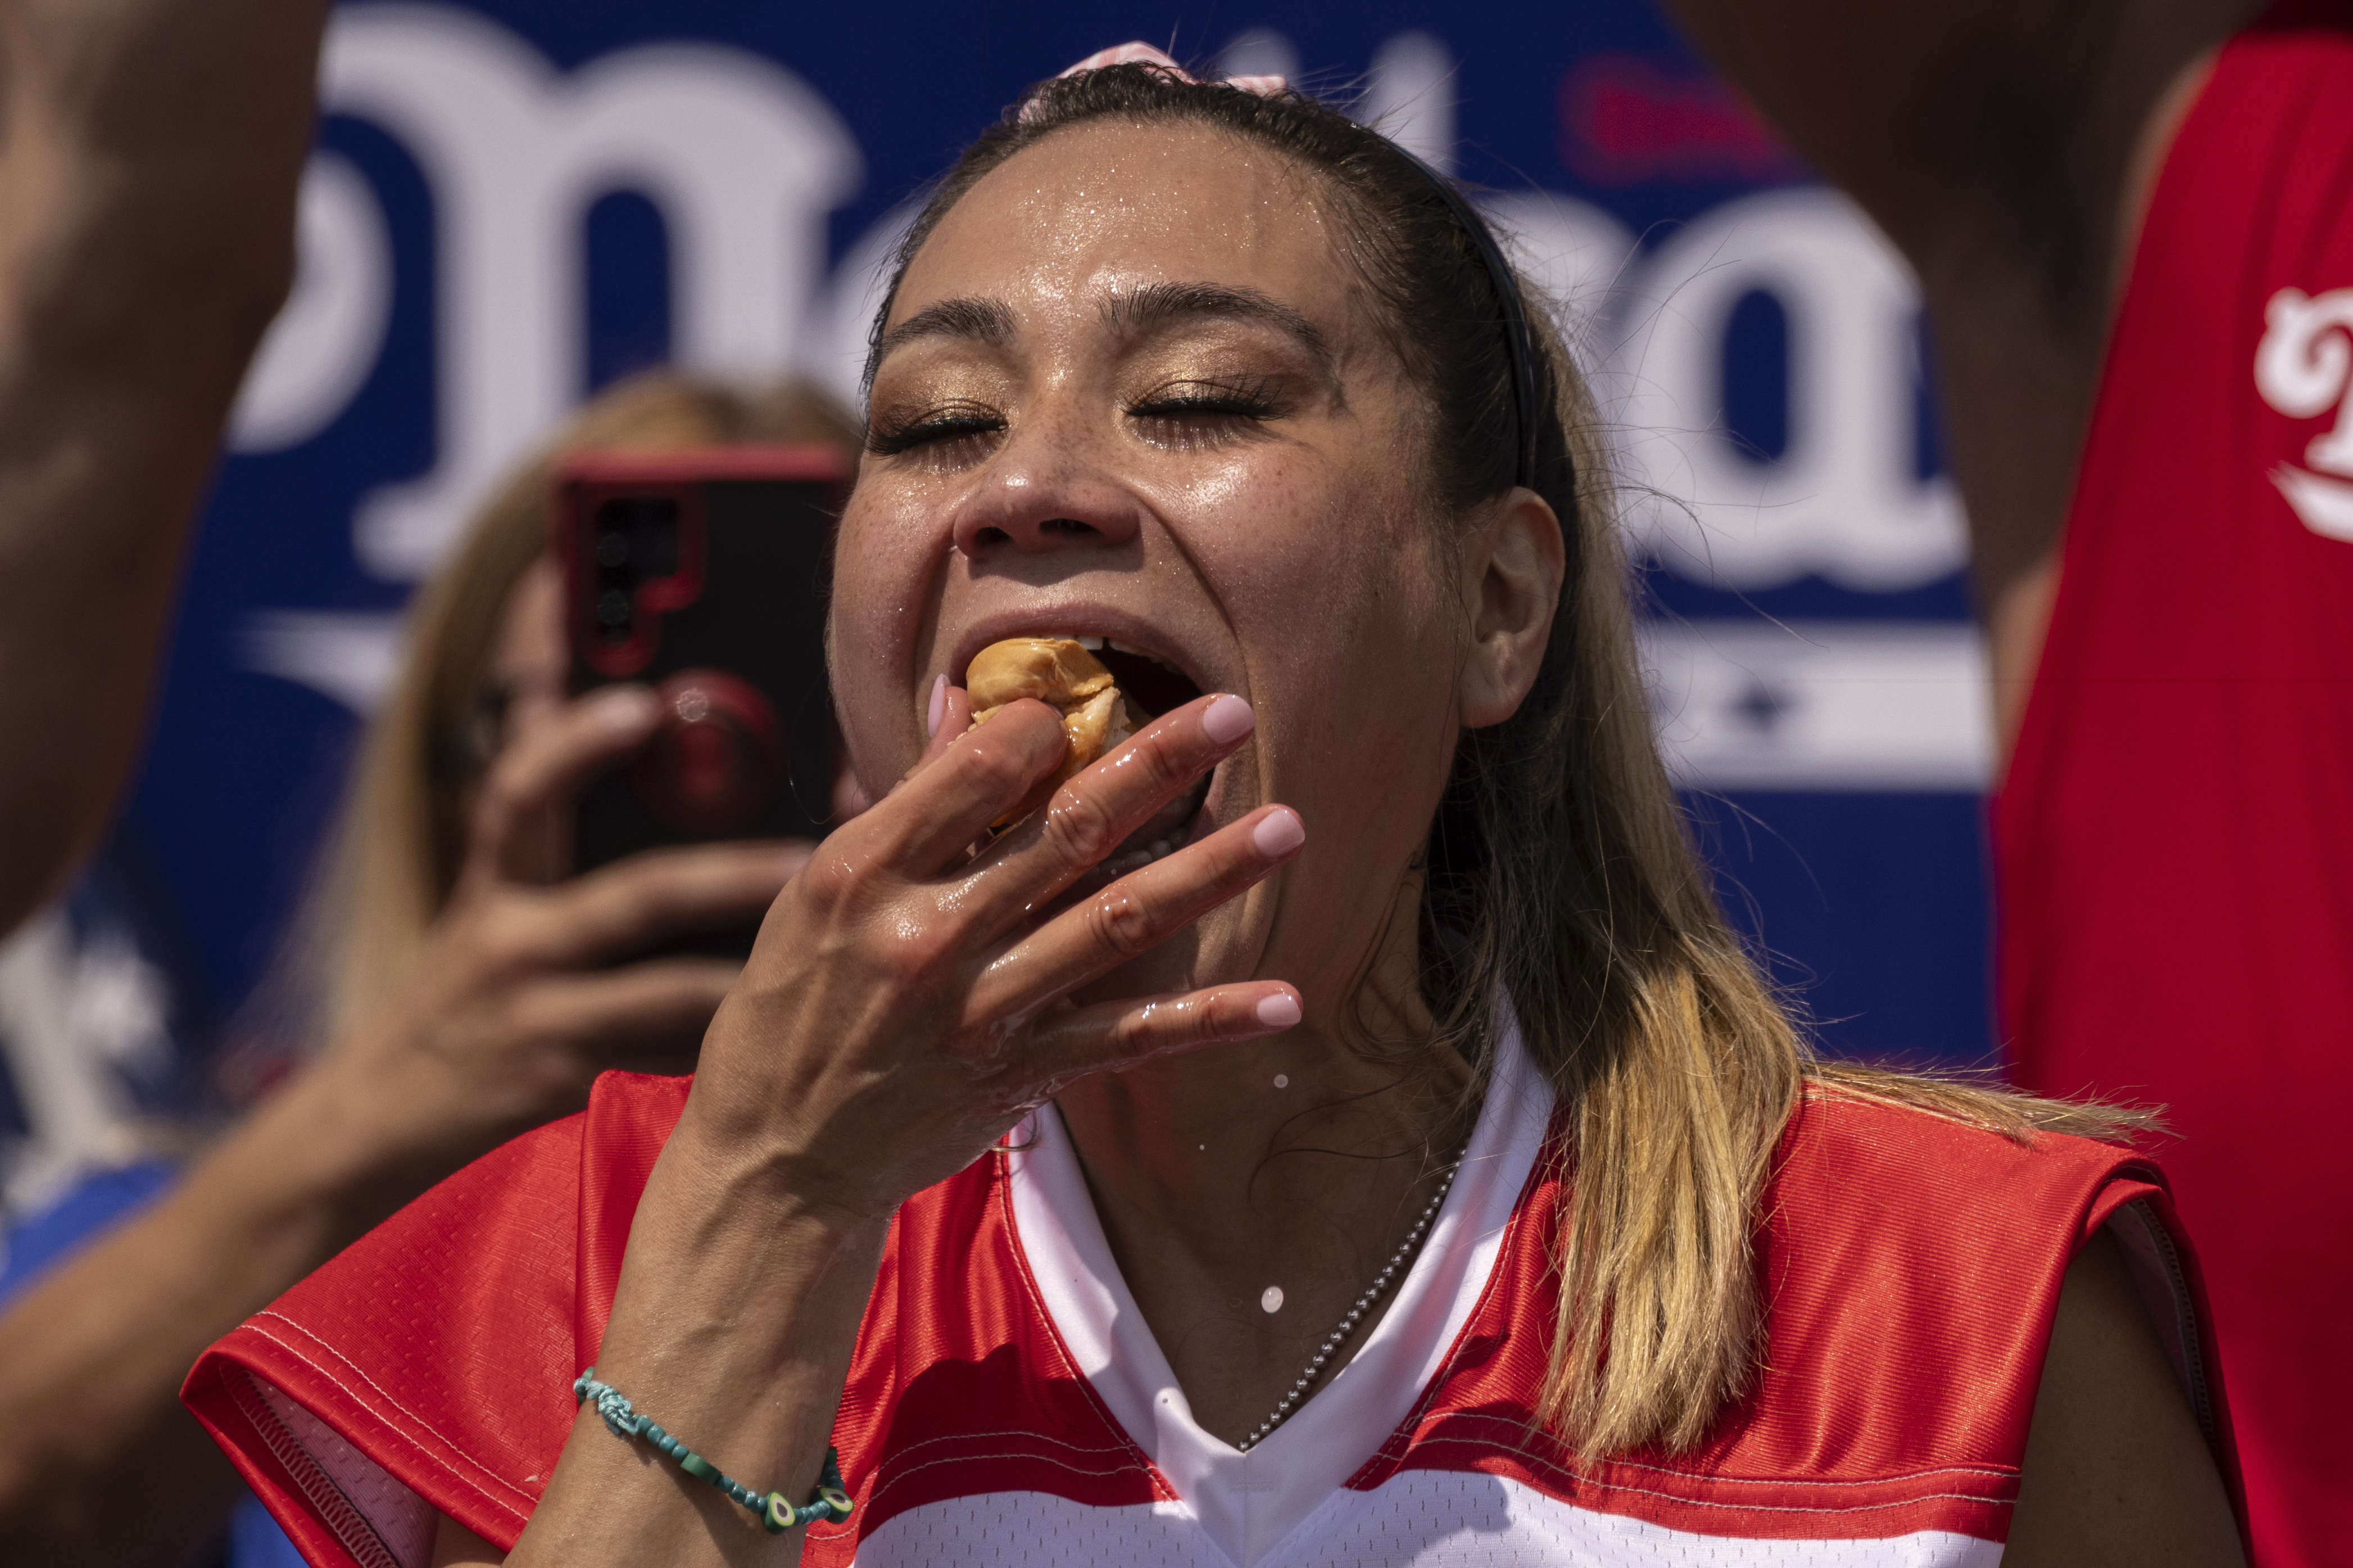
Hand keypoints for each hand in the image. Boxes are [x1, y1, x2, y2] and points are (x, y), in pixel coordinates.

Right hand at [314, 685, 805, 1174]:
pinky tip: (780, 1027)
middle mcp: (512, 941)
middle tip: (804, 853)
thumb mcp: (484, 901)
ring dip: (744, 969)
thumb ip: (536, 820)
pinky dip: (718, 1040)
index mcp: (495, 883)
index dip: (575, 742)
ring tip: (814, 948)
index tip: (641, 704)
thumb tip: (585, 700)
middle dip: (729, 874)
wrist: (378, 1117)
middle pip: (637, 896)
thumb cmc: (460, 990)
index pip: (520, 791)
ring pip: (664, 990)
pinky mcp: (559, 1080)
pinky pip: (659, 1057)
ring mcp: (538, 1016)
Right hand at [677, 688, 1304, 1221]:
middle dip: (1158, 767)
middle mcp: (926, 935)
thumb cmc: (796, 1004)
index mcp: (862, 871)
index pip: (974, 771)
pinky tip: (1284, 1001)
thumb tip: (964, 699)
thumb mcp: (822, 890)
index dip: (1043, 727)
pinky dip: (1210, 1018)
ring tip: (1288, 828)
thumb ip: (911, 801)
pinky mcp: (1018, 1076)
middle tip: (1236, 712)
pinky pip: (1131, 1037)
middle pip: (1063, 831)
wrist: (776, 1157)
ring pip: (1114, 922)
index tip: (1092, 704)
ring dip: (1210, 873)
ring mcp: (980, 1010)